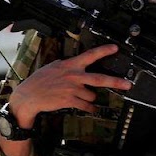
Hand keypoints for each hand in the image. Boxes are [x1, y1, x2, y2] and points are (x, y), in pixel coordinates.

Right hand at [8, 43, 131, 126]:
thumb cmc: (38, 81)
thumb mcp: (52, 67)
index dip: (104, 51)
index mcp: (70, 65)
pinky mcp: (70, 100)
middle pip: (100, 79)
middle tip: (127, 85)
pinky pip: (86, 106)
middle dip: (116, 82)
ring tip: (81, 97)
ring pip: (92, 95)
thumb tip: (74, 63)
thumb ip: (66, 65)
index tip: (115, 48)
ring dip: (89, 98)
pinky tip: (88, 108)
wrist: (28, 96)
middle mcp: (73, 76)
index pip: (90, 55)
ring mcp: (72, 89)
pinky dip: (89, 108)